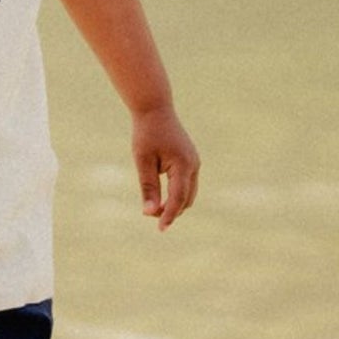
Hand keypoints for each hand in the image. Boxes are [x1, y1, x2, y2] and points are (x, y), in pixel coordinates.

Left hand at [132, 105, 199, 230]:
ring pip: (188, 194)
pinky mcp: (191, 162)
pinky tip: (160, 195)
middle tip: (148, 212)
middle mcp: (193, 165)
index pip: (178, 198)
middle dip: (170, 210)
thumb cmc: (146, 134)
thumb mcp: (143, 161)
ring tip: (152, 205)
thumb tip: (150, 212)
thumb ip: (148, 187)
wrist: (155, 110)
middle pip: (186, 200)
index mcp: (183, 165)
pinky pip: (187, 185)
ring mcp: (195, 163)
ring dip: (174, 204)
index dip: (169, 215)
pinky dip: (176, 194)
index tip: (160, 229)